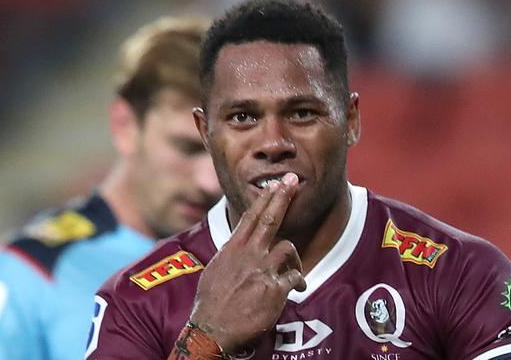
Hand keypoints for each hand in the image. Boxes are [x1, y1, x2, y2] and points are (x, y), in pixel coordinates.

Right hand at [189, 172, 306, 352]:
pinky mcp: (274, 289)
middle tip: (293, 181)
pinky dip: (299, 281)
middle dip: (283, 198)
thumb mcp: (215, 271)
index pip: (250, 218)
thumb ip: (230, 256)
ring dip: (294, 259)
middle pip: (270, 220)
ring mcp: (262, 271)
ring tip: (293, 271)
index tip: (274, 184)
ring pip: (288, 248)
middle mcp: (248, 255)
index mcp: (233, 250)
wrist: (212, 329)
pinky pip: (295, 277)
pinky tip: (297, 288)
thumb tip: (235, 247)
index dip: (265, 199)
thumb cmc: (211, 304)